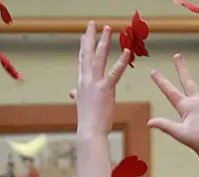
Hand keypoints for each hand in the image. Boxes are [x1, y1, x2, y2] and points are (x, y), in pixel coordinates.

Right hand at [74, 22, 131, 138]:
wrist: (89, 130)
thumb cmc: (88, 120)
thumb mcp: (81, 104)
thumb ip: (77, 95)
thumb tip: (71, 93)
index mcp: (81, 83)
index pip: (82, 61)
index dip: (83, 47)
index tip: (84, 35)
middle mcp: (86, 79)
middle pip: (87, 53)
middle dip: (90, 37)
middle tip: (92, 24)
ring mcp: (95, 83)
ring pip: (99, 57)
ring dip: (103, 41)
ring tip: (108, 29)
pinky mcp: (106, 89)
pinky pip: (115, 72)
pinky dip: (121, 61)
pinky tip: (127, 51)